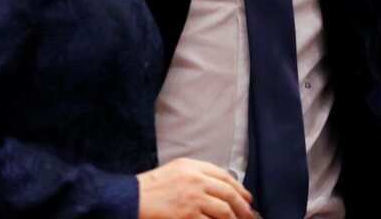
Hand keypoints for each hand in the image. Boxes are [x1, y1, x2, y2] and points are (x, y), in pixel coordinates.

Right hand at [137, 158, 254, 218]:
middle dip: (243, 206)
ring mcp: (193, 199)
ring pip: (224, 210)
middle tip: (250, 215)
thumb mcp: (176, 169)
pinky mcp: (188, 215)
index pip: (226, 177)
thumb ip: (198, 173)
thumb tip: (220, 186)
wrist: (130, 199)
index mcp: (194, 167)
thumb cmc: (151, 187)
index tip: (247, 198)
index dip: (240, 189)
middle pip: (229, 193)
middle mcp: (197, 181)